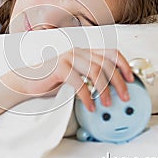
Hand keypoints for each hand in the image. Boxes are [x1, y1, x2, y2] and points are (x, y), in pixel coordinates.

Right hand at [16, 48, 133, 111]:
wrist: (26, 81)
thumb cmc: (51, 80)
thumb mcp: (75, 75)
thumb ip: (89, 76)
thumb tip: (111, 88)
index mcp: (84, 52)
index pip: (110, 52)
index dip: (124, 64)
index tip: (131, 79)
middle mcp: (78, 51)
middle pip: (106, 63)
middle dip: (119, 82)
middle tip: (124, 97)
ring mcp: (68, 58)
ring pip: (96, 71)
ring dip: (105, 90)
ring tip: (106, 104)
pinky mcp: (59, 68)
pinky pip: (79, 82)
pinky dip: (87, 96)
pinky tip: (90, 106)